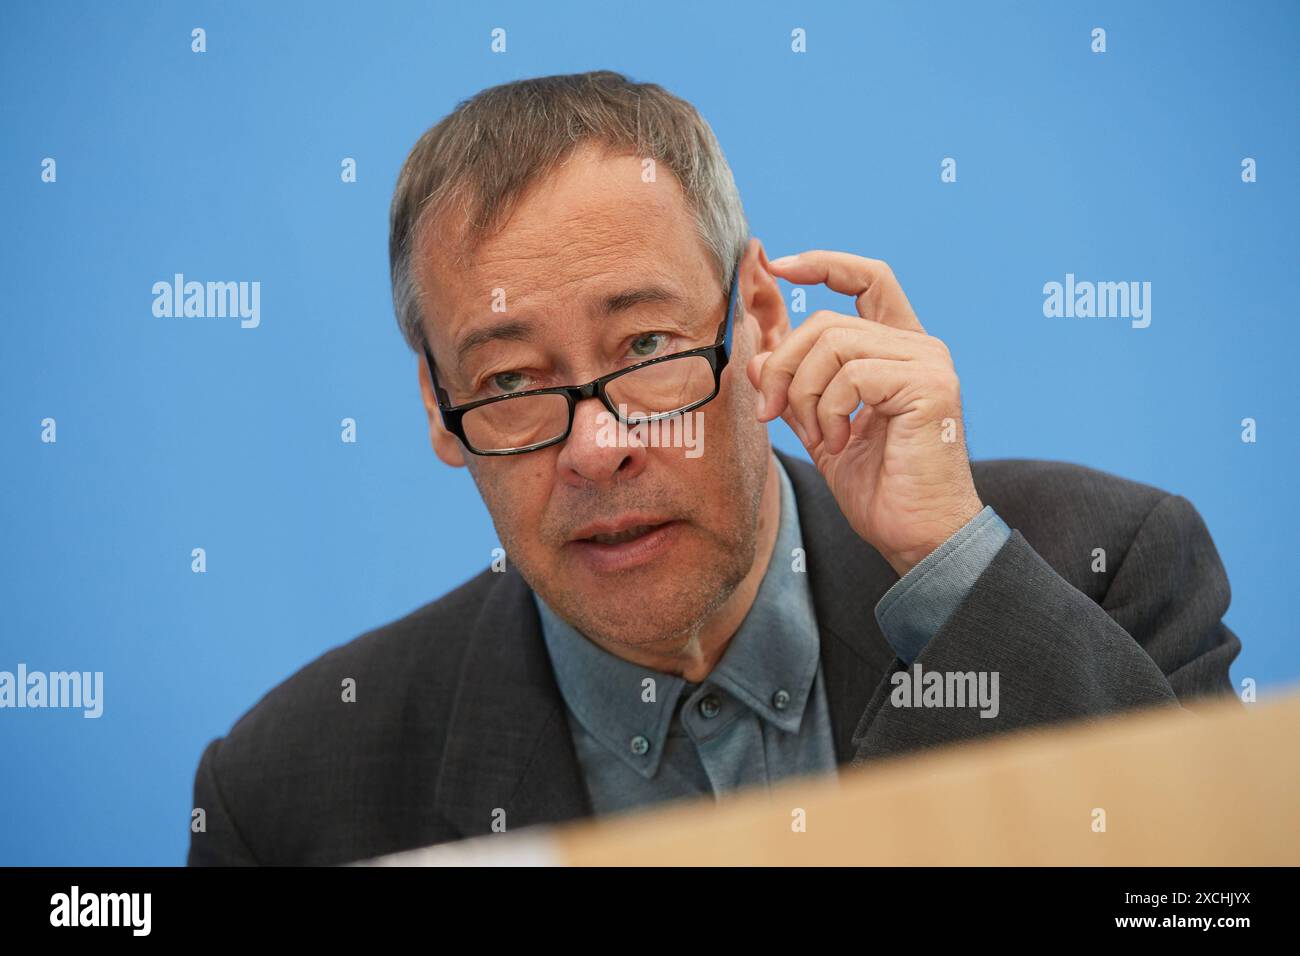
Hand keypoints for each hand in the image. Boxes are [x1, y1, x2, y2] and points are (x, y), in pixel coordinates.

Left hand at [748, 249, 983, 576]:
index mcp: (898, 351)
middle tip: (768, 409)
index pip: (867, 279)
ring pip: (834, 343)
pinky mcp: (928, 384)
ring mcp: (927, 363)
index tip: (778, 266)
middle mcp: (920, 347)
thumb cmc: (880, 489)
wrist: (917, 535)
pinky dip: (829, 410)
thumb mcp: (821, 429)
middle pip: (828, 320)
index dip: (823, 264)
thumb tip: (758, 355)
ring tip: (818, 436)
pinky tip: (839, 442)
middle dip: (784, 364)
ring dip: (804, 394)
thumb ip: (795, 389)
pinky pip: (851, 374)